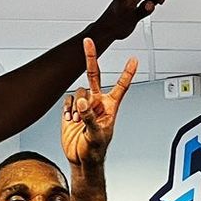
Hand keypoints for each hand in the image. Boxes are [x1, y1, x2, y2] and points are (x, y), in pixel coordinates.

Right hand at [60, 38, 137, 164]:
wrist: (81, 159)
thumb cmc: (95, 150)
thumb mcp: (96, 135)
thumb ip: (89, 117)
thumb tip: (82, 103)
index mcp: (110, 106)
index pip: (121, 85)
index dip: (127, 72)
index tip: (134, 59)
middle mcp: (97, 102)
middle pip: (94, 75)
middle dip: (90, 58)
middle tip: (88, 42)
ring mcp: (84, 105)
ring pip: (78, 92)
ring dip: (76, 106)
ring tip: (78, 122)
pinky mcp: (71, 109)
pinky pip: (67, 100)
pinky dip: (66, 109)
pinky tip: (70, 120)